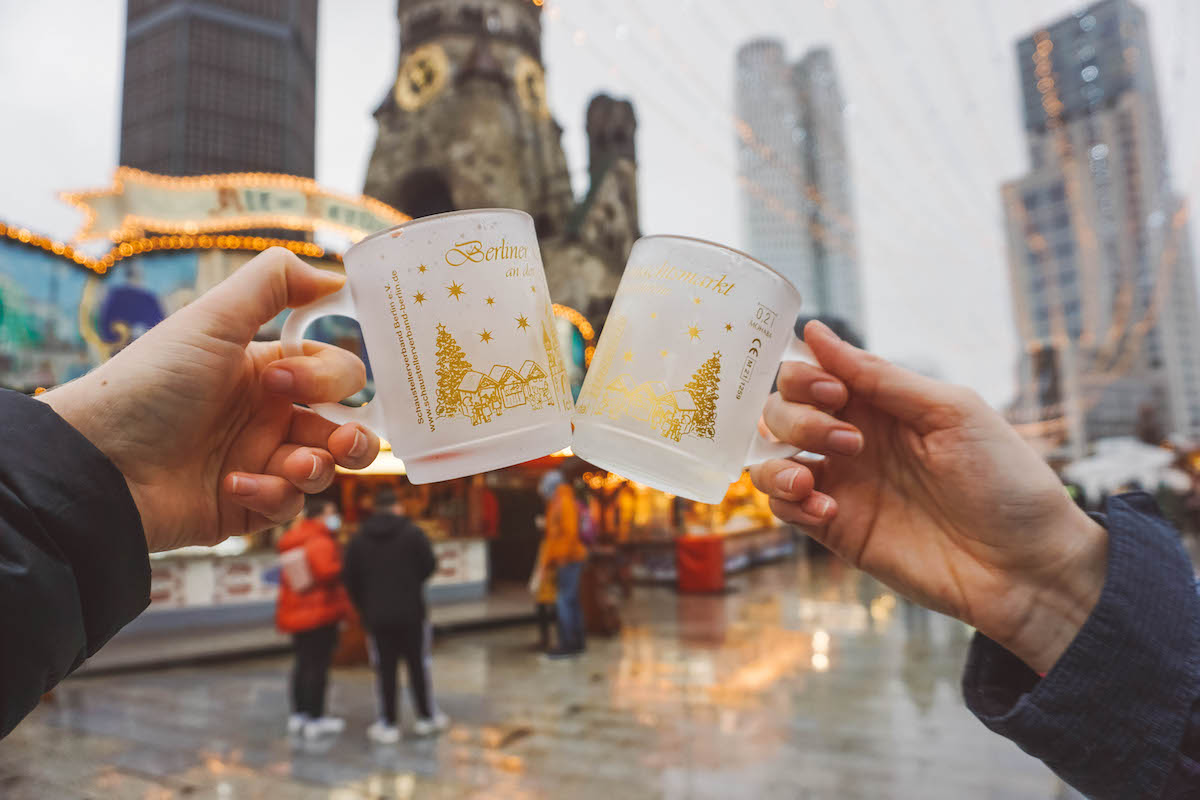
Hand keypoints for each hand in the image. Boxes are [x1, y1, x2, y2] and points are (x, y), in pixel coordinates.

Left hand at [39, 248, 380, 551]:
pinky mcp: (246, 506)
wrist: (99, 462)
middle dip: (355, 435)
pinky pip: (288, 506)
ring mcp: (259, 462)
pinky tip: (232, 486)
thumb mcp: (210, 320)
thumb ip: (273, 283)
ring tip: (292, 467)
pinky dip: (271, 496)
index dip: (328, 377)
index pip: (335, 373)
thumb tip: (336, 275)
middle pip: (346, 426)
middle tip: (338, 439)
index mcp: (267, 372)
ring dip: (319, 468)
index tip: (286, 382)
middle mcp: (269, 416)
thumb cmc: (150, 385)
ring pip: (326, 470)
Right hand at [750, 321, 1106, 673]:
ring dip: (775, 463)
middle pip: (780, 411)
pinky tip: (826, 511)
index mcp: (880, 404)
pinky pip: (782, 509)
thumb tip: (814, 332)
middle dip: (796, 418)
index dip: (805, 376)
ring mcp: (843, 485)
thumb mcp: (951, 413)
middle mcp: (852, 439)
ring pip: (769, 459)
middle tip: (848, 442)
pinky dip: (787, 504)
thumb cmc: (1005, 481)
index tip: (835, 393)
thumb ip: (881, 377)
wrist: (1026, 566)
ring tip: (810, 481)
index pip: (810, 372)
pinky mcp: (836, 531)